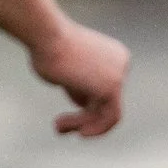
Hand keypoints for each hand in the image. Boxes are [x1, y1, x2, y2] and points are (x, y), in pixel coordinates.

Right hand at [30, 20, 127, 136]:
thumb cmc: (47, 46)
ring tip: (59, 128)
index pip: (104, 87)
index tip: (66, 103)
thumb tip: (84, 103)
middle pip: (107, 100)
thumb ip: (79, 85)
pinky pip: (108, 116)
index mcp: (114, 56)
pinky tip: (77, 133)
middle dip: (86, 117)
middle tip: (60, 127)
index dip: (85, 100)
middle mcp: (121, 65)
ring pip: (108, 111)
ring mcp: (120, 76)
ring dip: (83, 123)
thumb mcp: (67, 69)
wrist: (45, 34)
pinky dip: (94, 128)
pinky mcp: (112, 88)